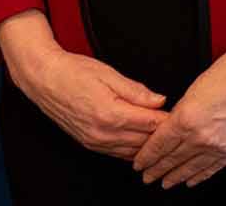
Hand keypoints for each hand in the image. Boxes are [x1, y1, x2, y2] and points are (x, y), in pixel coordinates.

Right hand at [0, 10, 167, 158]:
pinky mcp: (90, 143)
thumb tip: (160, 100)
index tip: (182, 115)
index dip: (169, 120)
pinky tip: (141, 142)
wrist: (43, 78)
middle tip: (178, 126)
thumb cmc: (72, 71)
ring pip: (134, 152)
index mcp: (111, 113)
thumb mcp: (108, 73)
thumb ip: (136, 90)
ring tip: (163, 135)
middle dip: (163, 134)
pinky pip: (119, 154)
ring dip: (149, 145)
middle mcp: (103, 133)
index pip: (151, 124)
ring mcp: (96, 141)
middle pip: (145, 141)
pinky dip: (133, 150)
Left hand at [132, 14, 225, 188]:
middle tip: (147, 177)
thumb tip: (173, 124)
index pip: (160, 144)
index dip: (147, 156)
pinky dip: (201, 176)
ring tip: (166, 183)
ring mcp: (221, 145)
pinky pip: (214, 168)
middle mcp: (203, 136)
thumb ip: (182, 110)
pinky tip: (192, 180)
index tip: (139, 163)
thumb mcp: (194, 87)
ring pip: (193, 167)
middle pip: (173, 158)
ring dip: (177, 176)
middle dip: (157, 170)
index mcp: (187, 117)